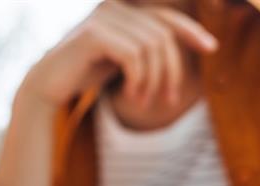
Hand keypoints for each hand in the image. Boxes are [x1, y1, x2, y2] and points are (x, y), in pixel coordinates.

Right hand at [20, 0, 217, 109]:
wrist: (47, 87)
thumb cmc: (85, 74)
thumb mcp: (123, 60)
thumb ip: (146, 50)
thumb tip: (180, 49)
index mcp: (122, 10)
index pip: (166, 16)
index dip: (191, 31)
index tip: (212, 48)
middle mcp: (114, 7)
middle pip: (163, 35)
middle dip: (171, 71)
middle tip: (167, 100)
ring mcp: (104, 17)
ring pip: (152, 47)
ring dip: (154, 80)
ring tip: (144, 102)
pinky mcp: (94, 34)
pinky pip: (135, 55)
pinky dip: (140, 80)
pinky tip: (132, 97)